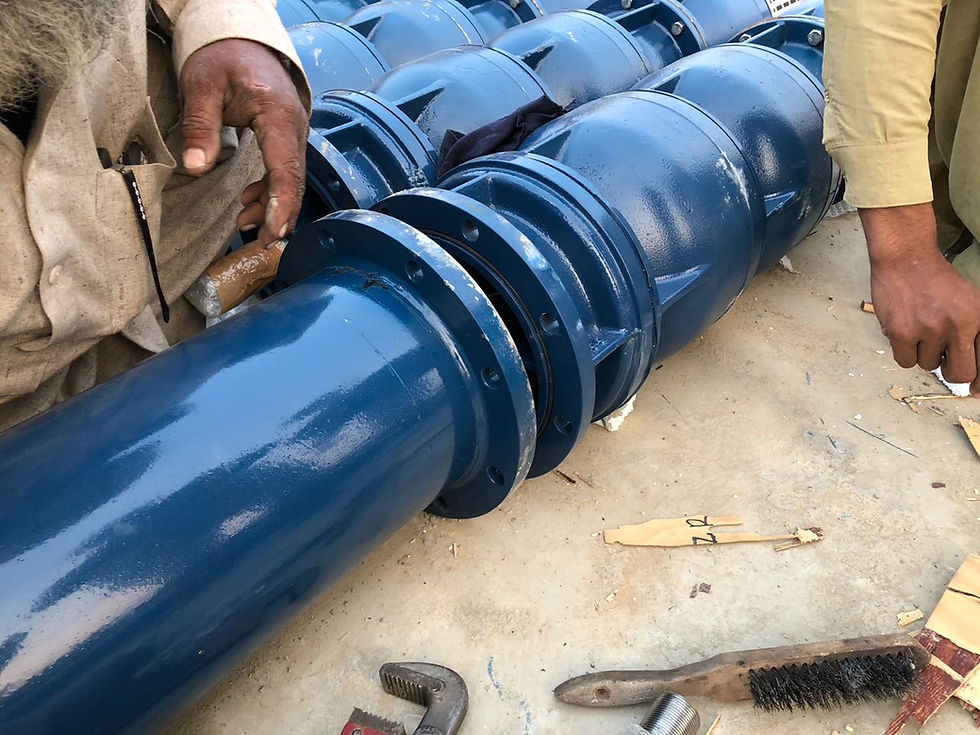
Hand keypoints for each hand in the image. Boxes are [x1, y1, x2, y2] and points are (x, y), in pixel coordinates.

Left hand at [180, 39, 307, 245]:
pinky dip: (271, 191)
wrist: (238, 36)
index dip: (282, 205)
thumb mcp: (201, 85)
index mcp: (278, 114)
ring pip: (290, 178)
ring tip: (245, 224)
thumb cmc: (221, 56)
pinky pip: (284, 169)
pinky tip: (250, 202)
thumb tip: (197, 167)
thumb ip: (200, 126)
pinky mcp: (285, 135)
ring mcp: (293, 131)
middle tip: (262, 243)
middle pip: (294, 180)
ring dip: (273, 205)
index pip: (285, 169)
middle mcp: (294, 126)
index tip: (274, 233)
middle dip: (280, 215)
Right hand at [861, 203, 979, 393]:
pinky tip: (904, 330)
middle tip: (942, 359)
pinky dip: (903, 351)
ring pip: (928, 365)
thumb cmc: (933, 280)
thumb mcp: (967, 302)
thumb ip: (972, 333)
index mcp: (978, 317)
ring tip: (918, 327)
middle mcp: (959, 325)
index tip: (977, 393)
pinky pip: (905, 361)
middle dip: (950, 371)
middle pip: (960, 373)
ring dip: (922, 352)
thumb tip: (974, 378)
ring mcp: (930, 329)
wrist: (905, 258)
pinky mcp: (903, 332)